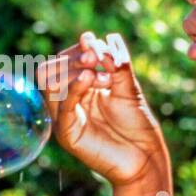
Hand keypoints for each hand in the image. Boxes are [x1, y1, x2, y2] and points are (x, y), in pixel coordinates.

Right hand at [34, 31, 168, 188]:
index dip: (76, 50)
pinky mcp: (67, 134)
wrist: (145, 158)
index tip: (93, 43)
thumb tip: (107, 38)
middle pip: (50, 70)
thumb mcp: (128, 88)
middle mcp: (68, 102)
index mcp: (79, 89)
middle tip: (94, 57)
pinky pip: (61, 107)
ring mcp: (65, 118)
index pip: (63, 62)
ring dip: (72, 71)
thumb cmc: (137, 125)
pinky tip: (90, 78)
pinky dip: (73, 88)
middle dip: (71, 58)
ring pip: (50, 85)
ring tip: (97, 71)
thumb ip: (116, 65)